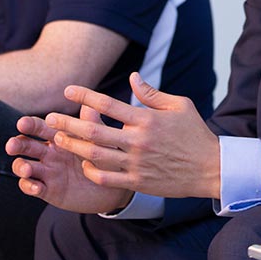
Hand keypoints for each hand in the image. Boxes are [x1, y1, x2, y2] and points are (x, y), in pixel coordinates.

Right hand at [7, 110, 132, 213]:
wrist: (113, 188)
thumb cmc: (106, 159)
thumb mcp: (100, 142)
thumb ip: (92, 125)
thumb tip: (89, 104)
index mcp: (58, 136)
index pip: (39, 127)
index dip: (29, 125)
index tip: (22, 123)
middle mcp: (48, 153)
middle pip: (25, 145)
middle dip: (17, 144)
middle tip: (12, 146)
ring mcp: (46, 171)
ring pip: (22, 166)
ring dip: (20, 166)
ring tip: (27, 169)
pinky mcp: (47, 190)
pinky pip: (31, 186)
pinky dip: (29, 186)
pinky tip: (36, 187)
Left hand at [45, 72, 219, 199]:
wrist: (211, 168)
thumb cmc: (195, 133)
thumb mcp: (180, 105)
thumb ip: (152, 93)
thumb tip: (132, 77)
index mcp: (146, 119)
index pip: (108, 105)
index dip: (85, 96)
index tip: (67, 90)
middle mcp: (138, 141)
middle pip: (94, 131)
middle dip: (68, 123)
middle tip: (49, 118)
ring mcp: (136, 164)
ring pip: (95, 156)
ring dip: (73, 147)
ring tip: (58, 139)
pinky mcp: (138, 182)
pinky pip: (107, 179)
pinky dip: (91, 171)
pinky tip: (83, 164)